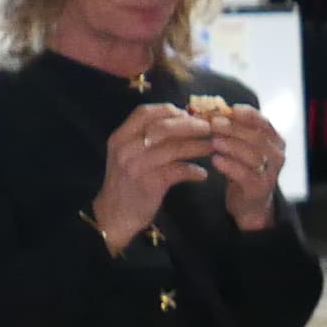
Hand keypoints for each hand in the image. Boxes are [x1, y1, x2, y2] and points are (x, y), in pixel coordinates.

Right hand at [90, 104, 215, 249]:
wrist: (114, 215)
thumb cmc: (128, 181)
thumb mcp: (129, 154)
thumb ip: (148, 138)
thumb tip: (183, 119)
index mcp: (121, 136)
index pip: (145, 112)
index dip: (170, 110)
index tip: (189, 115)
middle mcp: (126, 148)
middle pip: (163, 127)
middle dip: (190, 125)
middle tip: (209, 128)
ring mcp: (137, 166)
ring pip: (173, 148)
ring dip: (197, 146)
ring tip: (212, 147)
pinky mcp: (149, 184)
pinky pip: (178, 171)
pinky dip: (193, 171)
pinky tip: (202, 174)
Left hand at [207, 105, 287, 231]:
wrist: (250, 202)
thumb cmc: (244, 168)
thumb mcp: (243, 146)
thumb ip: (233, 129)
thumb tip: (210, 110)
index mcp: (275, 140)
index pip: (264, 123)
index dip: (249, 115)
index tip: (232, 109)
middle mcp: (277, 155)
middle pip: (257, 137)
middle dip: (234, 129)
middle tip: (214, 124)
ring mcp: (270, 173)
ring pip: (252, 155)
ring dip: (231, 146)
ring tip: (213, 141)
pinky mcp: (260, 189)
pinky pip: (245, 175)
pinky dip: (229, 166)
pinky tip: (215, 160)